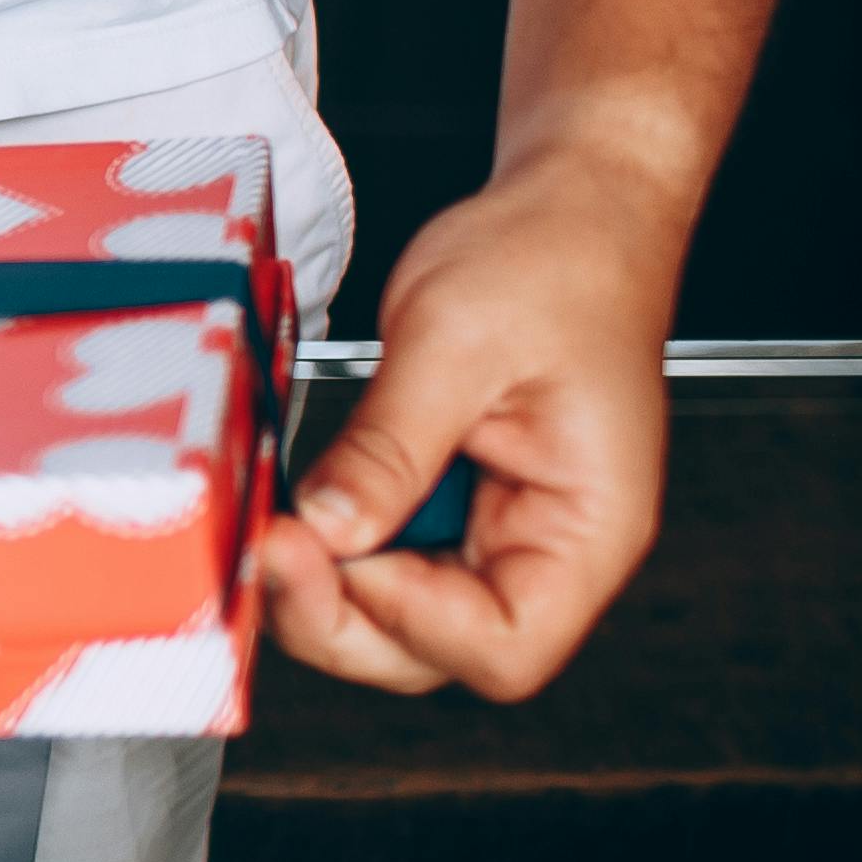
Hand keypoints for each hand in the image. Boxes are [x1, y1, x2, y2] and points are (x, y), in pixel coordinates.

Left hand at [255, 148, 679, 699]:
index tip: (335, 549)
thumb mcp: (456, 341)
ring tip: (278, 515)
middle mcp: (551, 550)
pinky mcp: (451, 508)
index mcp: (591, 527)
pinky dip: (331, 543)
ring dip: (327, 583)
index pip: (504, 646)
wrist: (573, 209)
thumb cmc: (556, 260)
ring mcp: (498, 534)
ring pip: (397, 617)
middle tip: (270, 544)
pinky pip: (383, 558)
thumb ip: (390, 447)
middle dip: (341, 615)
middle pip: (438, 652)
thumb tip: (325, 532)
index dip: (407, 621)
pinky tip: (297, 499)